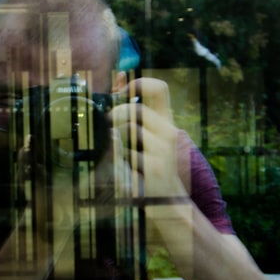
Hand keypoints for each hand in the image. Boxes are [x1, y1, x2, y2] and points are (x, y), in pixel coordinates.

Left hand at [110, 78, 188, 199]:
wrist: (169, 203)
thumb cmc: (152, 168)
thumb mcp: (146, 138)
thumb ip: (132, 111)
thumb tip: (119, 77)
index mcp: (166, 122)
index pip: (159, 89)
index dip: (139, 83)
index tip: (122, 92)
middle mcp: (168, 133)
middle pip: (136, 109)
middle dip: (116, 114)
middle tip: (110, 123)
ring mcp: (162, 150)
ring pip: (129, 131)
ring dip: (117, 138)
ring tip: (120, 149)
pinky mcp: (154, 167)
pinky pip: (125, 154)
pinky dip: (118, 158)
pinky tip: (124, 167)